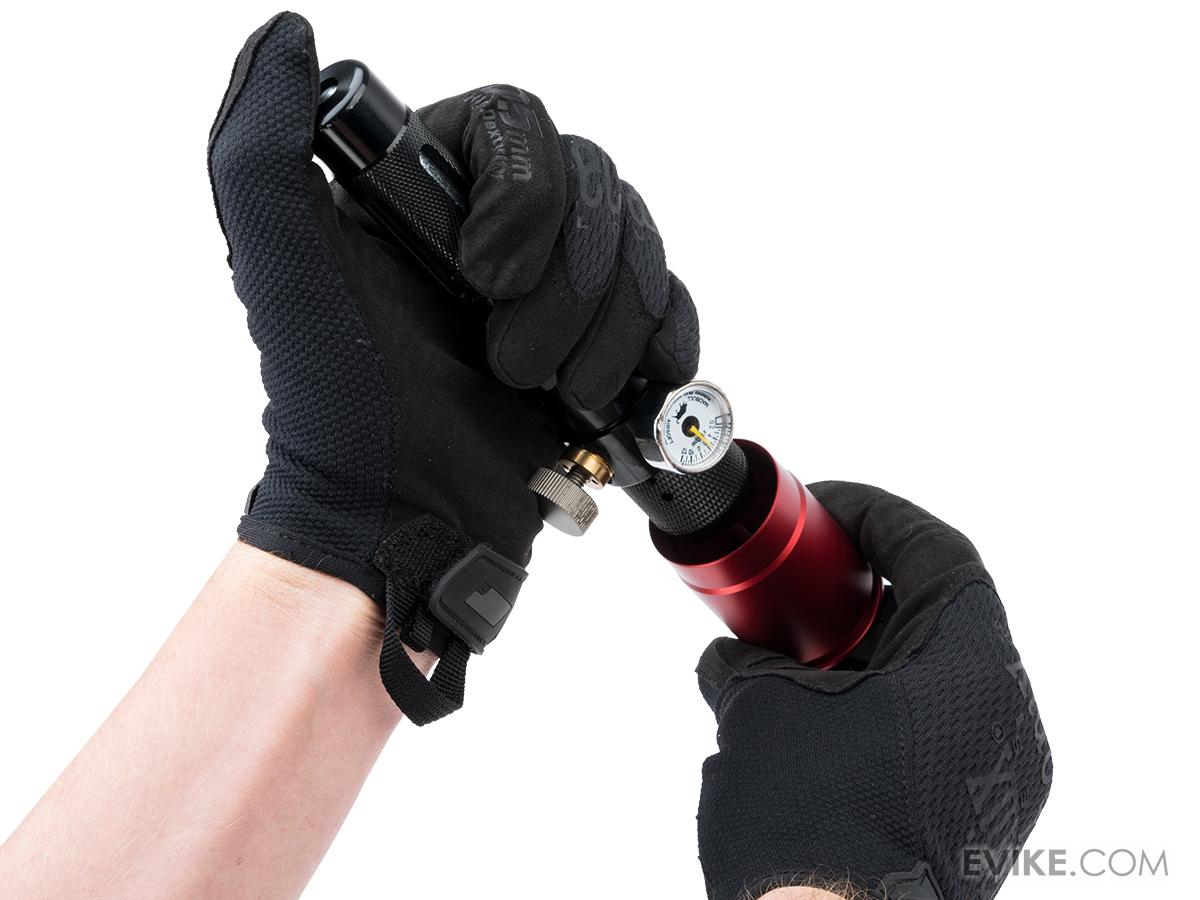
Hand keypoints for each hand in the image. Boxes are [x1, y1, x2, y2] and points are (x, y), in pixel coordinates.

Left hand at [207, 12, 697, 721]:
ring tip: (550, 396)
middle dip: (565, 289)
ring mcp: (557, 287)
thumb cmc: (340, 404)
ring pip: (640, 248)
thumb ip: (258, 148)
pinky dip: (657, 349)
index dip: (525, 197)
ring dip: (604, 334)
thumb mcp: (281, 267)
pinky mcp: (603, 342)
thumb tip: (289, 36)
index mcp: (431, 190)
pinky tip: (612, 393)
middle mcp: (498, 227)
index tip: (483, 277)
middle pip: (596, 186)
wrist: (404, 517)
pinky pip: (670, 307)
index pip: (517, 125)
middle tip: (508, 363)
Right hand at [695, 483, 1052, 899]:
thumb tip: (730, 657)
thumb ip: (746, 661)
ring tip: (796, 650)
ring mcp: (994, 772)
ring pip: (933, 674)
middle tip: (800, 578)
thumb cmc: (812, 824)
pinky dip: (877, 703)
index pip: (938, 552)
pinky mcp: (971, 816)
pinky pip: (930, 727)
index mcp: (967, 668)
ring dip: (866, 650)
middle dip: (863, 588)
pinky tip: (815, 713)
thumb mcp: (762, 713)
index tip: (823, 508)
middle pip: (939, 612)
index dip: (877, 515)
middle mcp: (1000, 714)